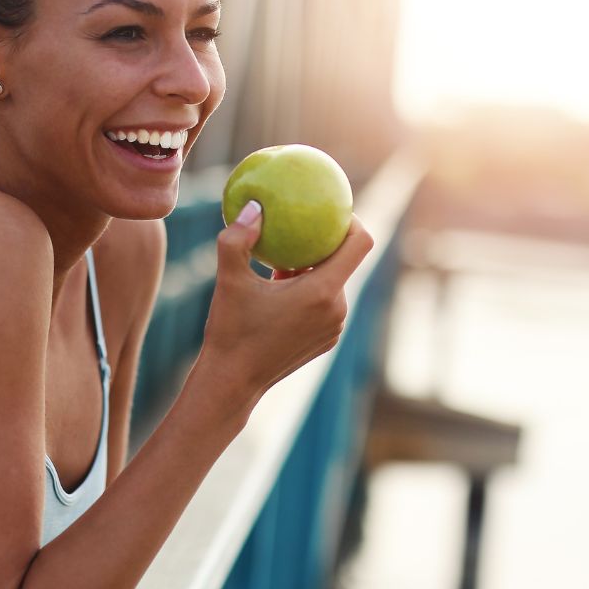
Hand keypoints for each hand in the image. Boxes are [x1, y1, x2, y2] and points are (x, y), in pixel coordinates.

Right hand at [199, 206, 373, 405]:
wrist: (233, 382)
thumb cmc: (231, 330)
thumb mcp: (229, 279)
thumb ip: (238, 238)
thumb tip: (255, 207)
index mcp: (322, 292)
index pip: (359, 243)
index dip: (351, 220)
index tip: (330, 211)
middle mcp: (336, 310)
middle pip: (344, 263)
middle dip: (322, 245)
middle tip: (295, 232)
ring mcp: (334, 328)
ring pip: (333, 285)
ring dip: (313, 270)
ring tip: (281, 265)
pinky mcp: (326, 341)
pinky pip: (325, 306)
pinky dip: (309, 293)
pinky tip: (280, 292)